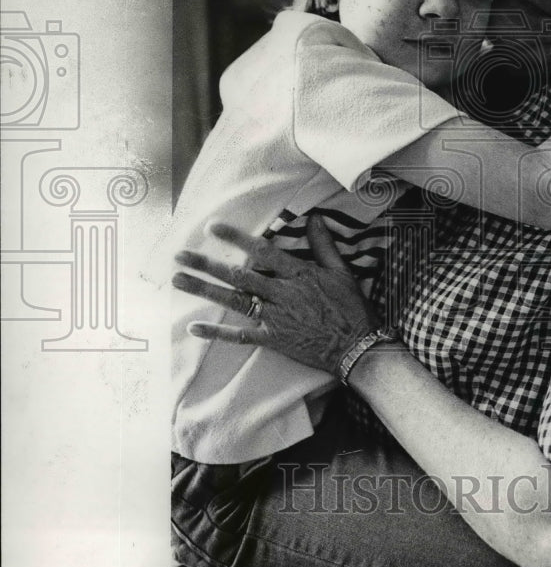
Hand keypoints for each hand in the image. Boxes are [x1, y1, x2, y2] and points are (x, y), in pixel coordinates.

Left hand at [172, 217, 379, 375]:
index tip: (212, 228)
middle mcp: (282, 294)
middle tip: (180, 255)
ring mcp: (275, 318)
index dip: (236, 239)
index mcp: (298, 275)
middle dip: (208, 264)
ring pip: (234, 301)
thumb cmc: (351, 309)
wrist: (356, 348)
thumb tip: (315, 218)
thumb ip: (324, 246)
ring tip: (178, 280)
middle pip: (239, 276)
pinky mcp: (273, 339)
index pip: (262, 252)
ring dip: (204, 290)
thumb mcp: (342, 272)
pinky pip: (240, 336)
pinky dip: (217, 333)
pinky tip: (194, 328)